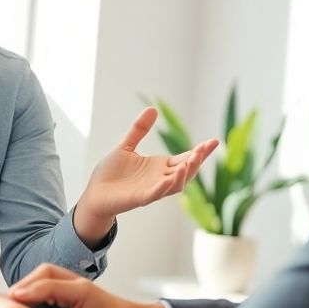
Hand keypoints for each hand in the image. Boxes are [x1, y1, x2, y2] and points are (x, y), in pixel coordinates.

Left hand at [73, 107, 217, 244]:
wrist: (94, 194)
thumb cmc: (110, 174)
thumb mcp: (126, 146)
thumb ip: (139, 130)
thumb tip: (152, 108)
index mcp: (160, 167)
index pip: (185, 158)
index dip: (200, 151)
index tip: (214, 141)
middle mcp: (160, 179)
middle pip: (186, 171)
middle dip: (197, 160)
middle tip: (206, 147)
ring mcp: (151, 190)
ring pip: (176, 184)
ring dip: (185, 173)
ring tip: (192, 159)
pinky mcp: (139, 199)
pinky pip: (155, 194)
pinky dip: (163, 187)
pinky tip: (169, 178)